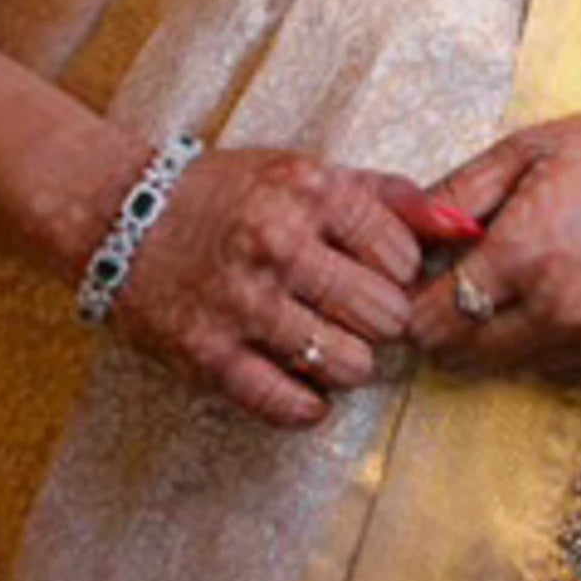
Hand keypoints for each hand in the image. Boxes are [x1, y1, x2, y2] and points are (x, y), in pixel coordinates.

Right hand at [105, 147, 429, 427]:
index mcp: (304, 191)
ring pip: (349, 365)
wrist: (115, 214)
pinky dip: (307, 402)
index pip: (401, 255)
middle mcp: (275, 243)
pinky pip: (293, 406)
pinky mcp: (208, 355)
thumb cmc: (223, 194)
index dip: (395, 273)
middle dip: (377, 321)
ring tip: (321, 342)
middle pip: (384, 316)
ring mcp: (241, 303)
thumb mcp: (302, 174)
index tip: (370, 272)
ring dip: (346, 362)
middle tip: (351, 314)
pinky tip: (295, 376)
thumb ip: (388, 197)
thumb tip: (466, 231)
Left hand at [396, 102, 580, 385]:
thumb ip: (456, 194)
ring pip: (519, 367)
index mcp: (523, 255)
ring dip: (504, 340)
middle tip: (450, 299)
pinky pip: (573, 372)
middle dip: (448, 332)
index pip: (435, 319)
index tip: (413, 297)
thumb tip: (407, 230)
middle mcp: (562, 312)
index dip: (413, 311)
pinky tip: (568, 302)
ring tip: (521, 289)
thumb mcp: (523, 151)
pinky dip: (557, 347)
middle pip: (468, 355)